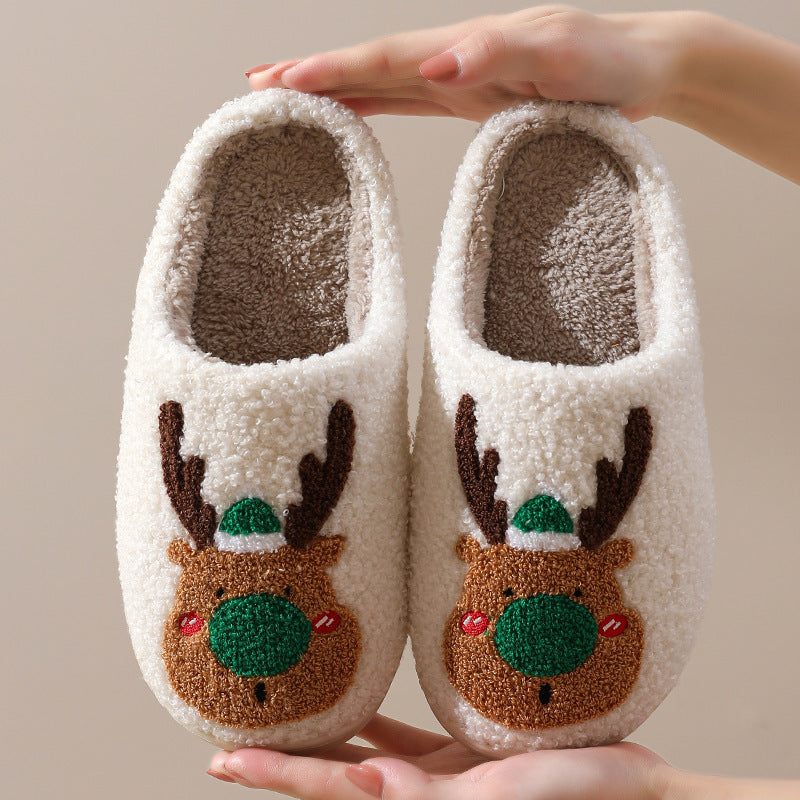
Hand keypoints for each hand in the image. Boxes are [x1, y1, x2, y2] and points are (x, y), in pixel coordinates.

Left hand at [207, 713, 669, 797]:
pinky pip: (403, 739)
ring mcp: (438, 777)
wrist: (627, 790)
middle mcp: (419, 796)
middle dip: (281, 762)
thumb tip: (361, 781)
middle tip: (226, 748)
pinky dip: (372, 726)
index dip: (279, 775)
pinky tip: (352, 709)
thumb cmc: (576, 795)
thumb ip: (430, 796)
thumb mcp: (503, 794)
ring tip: (280, 722)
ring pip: (361, 754)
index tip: (225, 760)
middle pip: (334, 774)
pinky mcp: (460, 759)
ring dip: (320, 740)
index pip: (334, 790)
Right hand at [245, 7, 689, 121]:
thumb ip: (498, 53)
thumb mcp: (561, 55)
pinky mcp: (475, 100)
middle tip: (258, 85)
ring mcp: (463, 78)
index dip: (331, 71)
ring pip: (383, 82)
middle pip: (370, 65)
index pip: (385, 59)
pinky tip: (354, 112)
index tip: (281, 82)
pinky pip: (411, 102)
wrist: (646, 67)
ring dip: (335, 88)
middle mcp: (455, 59)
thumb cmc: (609, 62)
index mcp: (466, 48)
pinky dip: (374, 104)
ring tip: (287, 94)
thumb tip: (436, 65)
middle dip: (314, 75)